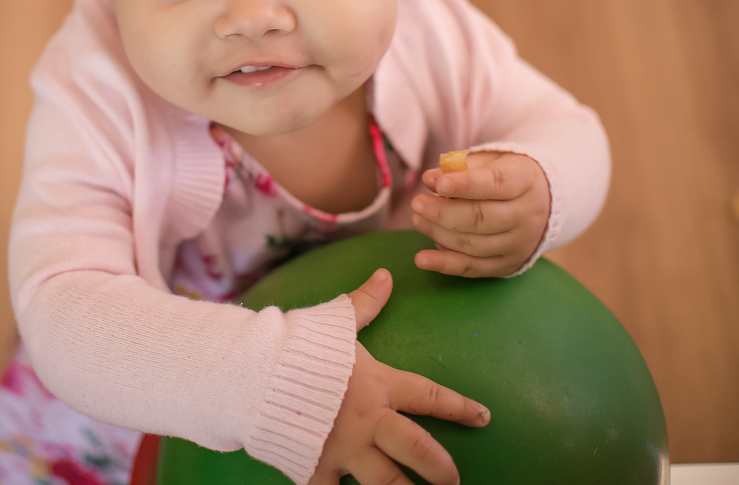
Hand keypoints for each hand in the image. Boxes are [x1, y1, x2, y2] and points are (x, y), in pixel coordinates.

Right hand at [310, 270, 489, 484]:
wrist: (255, 374)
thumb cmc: (297, 345)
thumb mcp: (336, 321)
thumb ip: (365, 302)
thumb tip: (386, 275)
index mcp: (379, 385)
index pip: (430, 397)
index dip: (460, 407)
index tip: (483, 417)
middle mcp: (370, 422)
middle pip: (419, 450)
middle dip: (441, 469)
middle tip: (454, 480)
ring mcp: (345, 450)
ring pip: (388, 483)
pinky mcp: (317, 469)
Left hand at [412, 151, 550, 277]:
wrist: (544, 203)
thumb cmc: (506, 176)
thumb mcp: (489, 161)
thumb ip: (460, 167)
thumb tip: (430, 179)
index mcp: (525, 181)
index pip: (495, 183)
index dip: (465, 185)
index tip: (439, 184)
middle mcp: (527, 215)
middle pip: (482, 218)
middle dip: (443, 212)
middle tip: (417, 204)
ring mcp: (519, 243)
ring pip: (474, 244)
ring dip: (439, 233)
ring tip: (417, 219)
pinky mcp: (508, 264)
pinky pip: (474, 267)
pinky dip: (445, 264)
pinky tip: (422, 259)